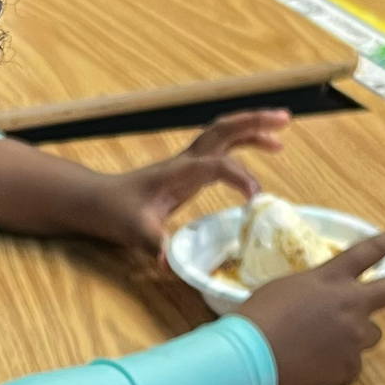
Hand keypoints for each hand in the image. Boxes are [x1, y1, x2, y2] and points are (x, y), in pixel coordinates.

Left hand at [89, 110, 291, 253]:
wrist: (98, 200)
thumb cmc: (116, 213)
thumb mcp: (135, 232)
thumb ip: (154, 245)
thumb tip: (168, 264)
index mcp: (178, 173)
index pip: (217, 165)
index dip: (239, 177)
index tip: (256, 199)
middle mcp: (187, 160)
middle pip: (224, 130)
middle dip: (255, 122)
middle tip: (285, 120)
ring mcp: (188, 161)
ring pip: (224, 133)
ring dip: (252, 128)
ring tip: (282, 133)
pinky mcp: (189, 168)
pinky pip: (221, 147)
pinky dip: (243, 142)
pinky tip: (260, 150)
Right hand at [242, 235, 384, 384]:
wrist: (251, 357)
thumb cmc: (258, 316)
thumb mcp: (286, 287)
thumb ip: (314, 288)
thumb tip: (322, 299)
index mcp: (331, 280)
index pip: (366, 254)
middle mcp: (351, 305)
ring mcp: (354, 338)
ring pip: (372, 334)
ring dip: (358, 334)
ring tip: (331, 342)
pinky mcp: (348, 367)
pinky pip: (352, 362)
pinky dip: (339, 362)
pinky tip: (317, 364)